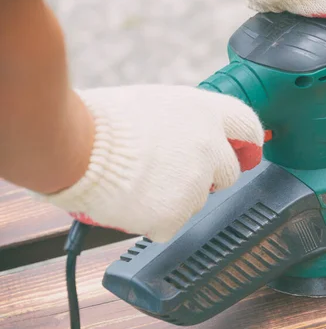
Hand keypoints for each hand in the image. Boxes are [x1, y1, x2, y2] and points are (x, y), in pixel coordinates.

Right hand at [38, 85, 263, 241]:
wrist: (74, 146)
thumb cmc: (103, 122)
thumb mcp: (156, 104)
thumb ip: (187, 122)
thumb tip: (195, 136)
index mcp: (204, 112)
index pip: (247, 126)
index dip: (247, 143)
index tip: (245, 152)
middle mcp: (209, 146)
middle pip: (229, 173)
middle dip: (209, 178)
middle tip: (174, 174)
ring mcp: (197, 181)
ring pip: (198, 200)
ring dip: (177, 198)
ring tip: (140, 183)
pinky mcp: (177, 213)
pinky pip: (172, 223)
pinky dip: (154, 219)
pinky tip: (131, 201)